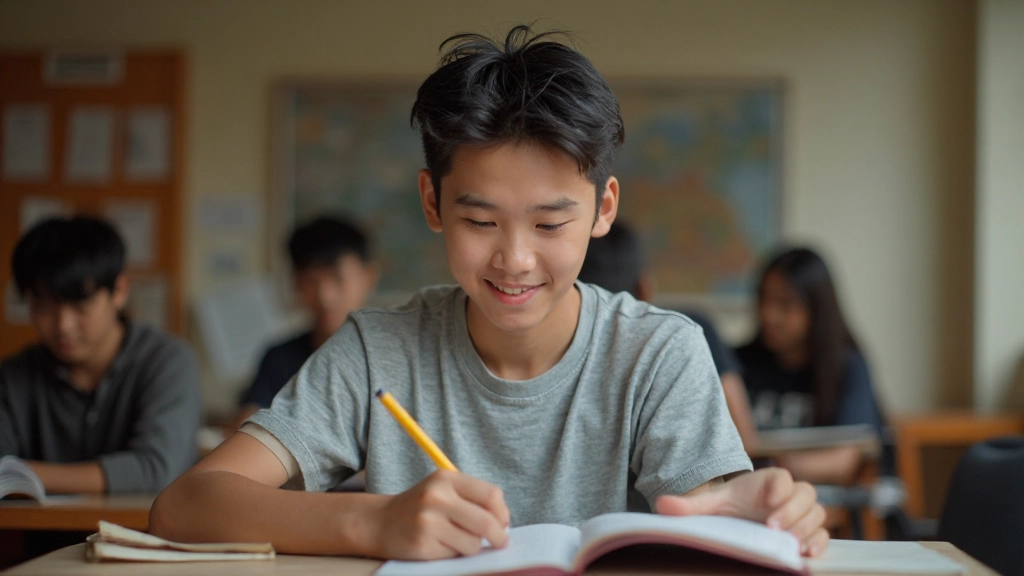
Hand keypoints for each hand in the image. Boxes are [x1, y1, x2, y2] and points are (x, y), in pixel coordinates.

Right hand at [368, 470, 509, 559]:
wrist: (380, 522)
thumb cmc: (421, 508)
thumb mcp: (443, 491)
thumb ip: (472, 500)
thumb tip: (504, 523)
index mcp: (445, 478)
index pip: (491, 495)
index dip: (503, 512)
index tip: (504, 522)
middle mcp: (436, 497)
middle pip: (486, 522)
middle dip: (498, 536)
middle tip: (500, 542)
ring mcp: (428, 521)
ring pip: (473, 543)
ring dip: (471, 546)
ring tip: (455, 539)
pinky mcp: (422, 544)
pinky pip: (455, 555)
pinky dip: (453, 554)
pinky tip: (439, 545)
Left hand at [655, 468, 828, 556]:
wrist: (740, 518)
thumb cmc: (730, 506)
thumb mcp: (710, 504)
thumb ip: (689, 505)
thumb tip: (662, 506)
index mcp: (768, 481)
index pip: (783, 478)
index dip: (780, 489)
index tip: (768, 505)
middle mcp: (788, 495)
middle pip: (806, 495)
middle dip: (794, 512)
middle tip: (774, 528)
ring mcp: (800, 514)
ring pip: (817, 514)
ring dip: (806, 528)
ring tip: (789, 543)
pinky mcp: (806, 532)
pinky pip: (823, 534)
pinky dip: (819, 542)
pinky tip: (806, 554)